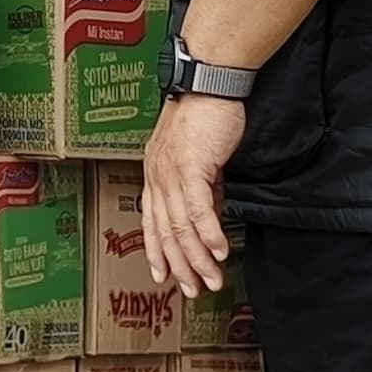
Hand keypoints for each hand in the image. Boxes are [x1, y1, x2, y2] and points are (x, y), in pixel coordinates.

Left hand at [142, 93, 247, 296]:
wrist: (209, 82)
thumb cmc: (205, 113)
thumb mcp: (199, 156)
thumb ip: (202, 184)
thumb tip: (211, 209)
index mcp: (155, 173)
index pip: (151, 221)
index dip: (157, 252)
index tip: (165, 276)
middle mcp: (157, 176)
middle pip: (164, 232)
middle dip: (180, 266)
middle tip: (194, 289)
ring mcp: (171, 173)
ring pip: (181, 227)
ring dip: (198, 259)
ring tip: (212, 280)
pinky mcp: (191, 167)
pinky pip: (198, 210)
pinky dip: (209, 235)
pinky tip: (219, 252)